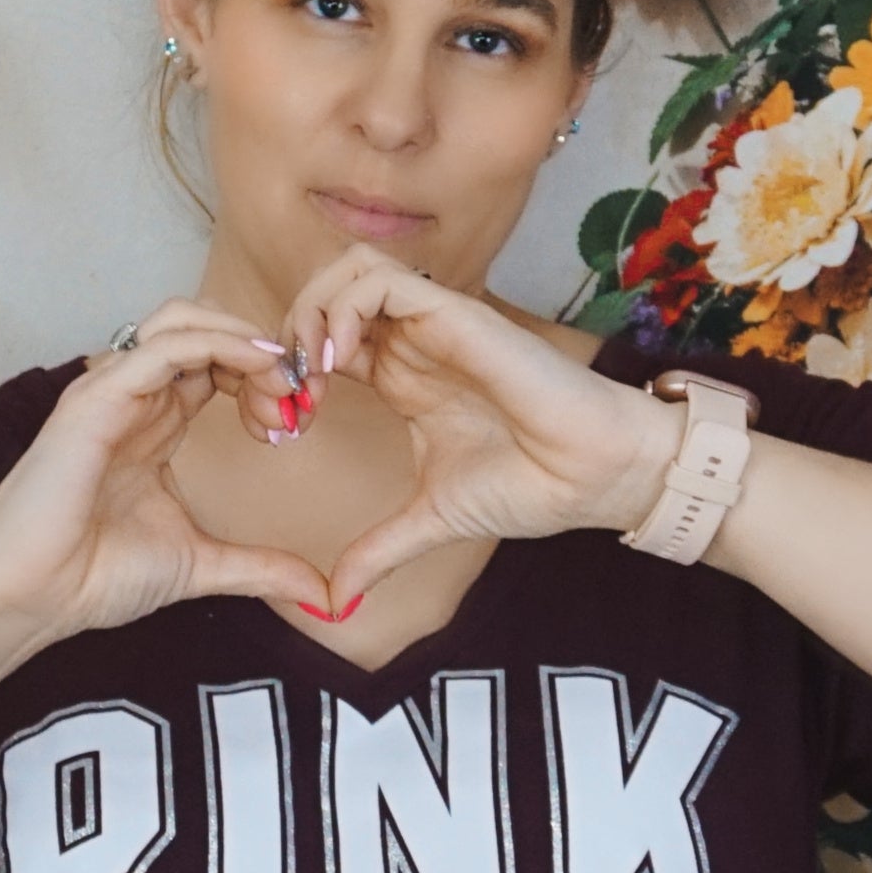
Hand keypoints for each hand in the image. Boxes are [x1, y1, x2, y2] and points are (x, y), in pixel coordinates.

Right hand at [0, 296, 342, 653]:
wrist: (31, 597)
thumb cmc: (93, 577)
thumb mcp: (200, 565)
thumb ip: (259, 568)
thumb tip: (319, 594)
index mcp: (152, 425)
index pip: (216, 366)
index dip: (264, 377)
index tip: (298, 417)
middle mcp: (132, 399)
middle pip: (204, 330)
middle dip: (260, 350)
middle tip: (297, 394)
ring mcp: (110, 393)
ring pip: (183, 321)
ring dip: (241, 338)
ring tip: (278, 376)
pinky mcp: (96, 399)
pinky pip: (164, 346)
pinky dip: (218, 344)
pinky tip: (256, 368)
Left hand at [275, 243, 681, 613]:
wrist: (591, 478)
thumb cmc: (529, 485)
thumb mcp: (431, 520)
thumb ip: (380, 549)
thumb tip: (337, 600)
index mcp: (400, 376)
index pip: (322, 341)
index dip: (287, 371)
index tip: (280, 426)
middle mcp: (412, 342)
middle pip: (323, 293)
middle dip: (286, 335)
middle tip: (283, 394)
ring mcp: (433, 324)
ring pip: (346, 271)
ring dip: (311, 312)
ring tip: (309, 370)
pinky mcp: (456, 314)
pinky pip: (380, 279)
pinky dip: (343, 308)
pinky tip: (338, 359)